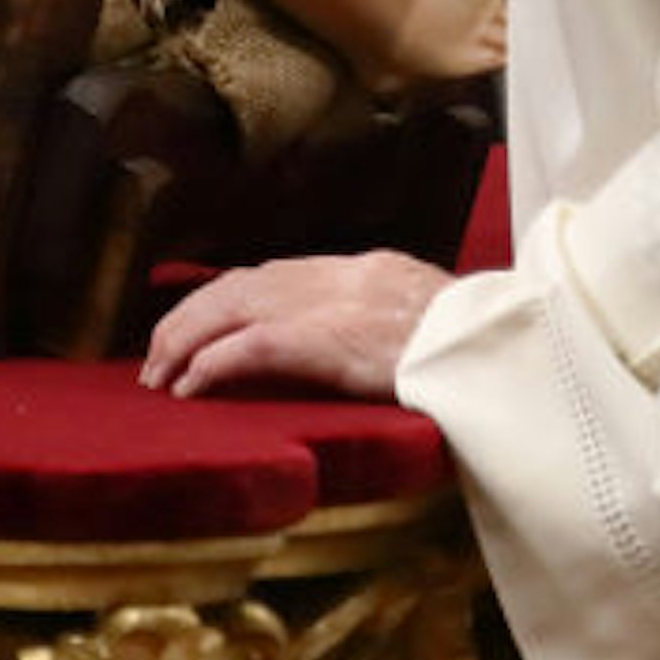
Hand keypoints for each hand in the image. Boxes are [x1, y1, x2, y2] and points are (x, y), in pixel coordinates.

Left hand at [139, 251, 452, 399]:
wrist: (501, 350)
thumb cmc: (478, 348)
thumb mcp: (430, 317)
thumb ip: (387, 319)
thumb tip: (364, 340)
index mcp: (363, 271)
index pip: (275, 275)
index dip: (227, 300)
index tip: (200, 324)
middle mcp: (337, 278)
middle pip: (239, 285)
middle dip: (190, 318)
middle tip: (158, 356)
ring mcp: (330, 306)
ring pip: (229, 308)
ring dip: (184, 340)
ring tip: (159, 374)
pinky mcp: (324, 342)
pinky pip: (246, 348)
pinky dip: (208, 365)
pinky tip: (188, 387)